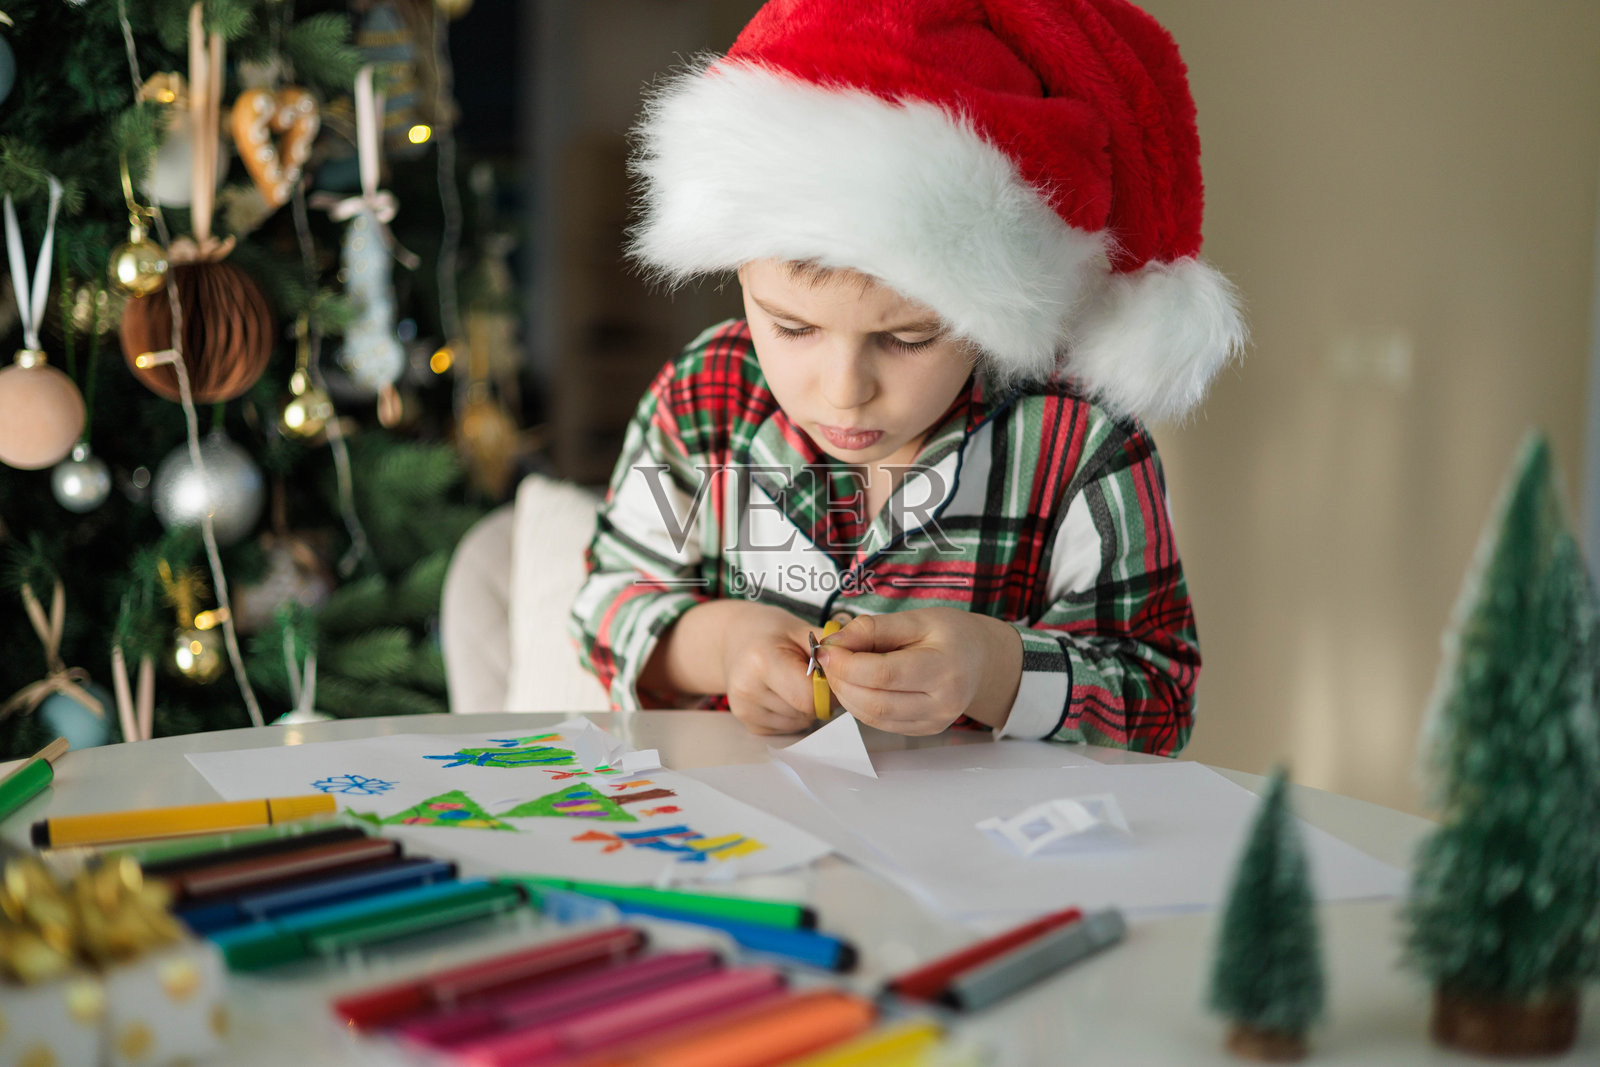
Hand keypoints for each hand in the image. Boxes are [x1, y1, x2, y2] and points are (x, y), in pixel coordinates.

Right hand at [716, 602, 817, 735]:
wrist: (737, 639)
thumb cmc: (773, 633)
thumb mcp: (802, 630)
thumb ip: (829, 650)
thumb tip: (853, 672)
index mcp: (762, 661)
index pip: (809, 696)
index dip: (828, 687)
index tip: (829, 673)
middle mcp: (748, 689)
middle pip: (806, 711)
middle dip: (819, 697)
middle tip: (811, 675)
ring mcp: (744, 710)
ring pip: (800, 722)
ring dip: (807, 706)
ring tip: (794, 681)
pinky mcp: (749, 724)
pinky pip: (789, 729)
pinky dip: (794, 714)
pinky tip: (783, 693)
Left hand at [816, 608, 1022, 734]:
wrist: (981, 659)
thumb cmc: (951, 634)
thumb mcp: (916, 619)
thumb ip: (872, 629)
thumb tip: (834, 643)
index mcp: (945, 668)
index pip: (884, 674)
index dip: (847, 664)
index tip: (825, 650)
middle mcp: (943, 703)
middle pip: (876, 702)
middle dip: (841, 681)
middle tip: (827, 661)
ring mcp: (934, 722)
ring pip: (874, 718)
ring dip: (846, 695)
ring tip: (839, 671)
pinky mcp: (924, 731)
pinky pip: (880, 724)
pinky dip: (860, 705)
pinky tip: (856, 685)